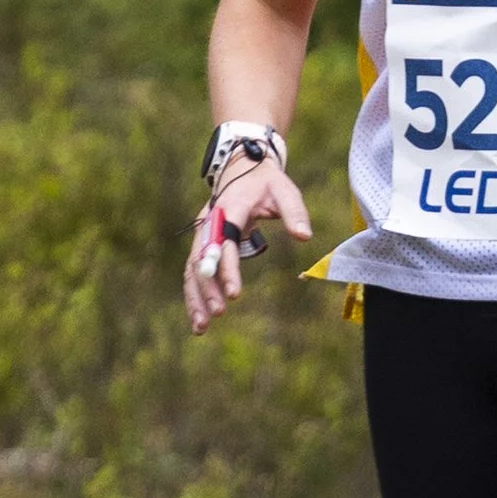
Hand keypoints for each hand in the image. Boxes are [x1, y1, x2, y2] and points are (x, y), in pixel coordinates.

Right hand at [183, 158, 313, 332]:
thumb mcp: (284, 190)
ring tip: (202, 328)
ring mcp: (202, 234)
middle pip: (202, 258)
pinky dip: (194, 295)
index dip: (227, 267)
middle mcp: (210, 222)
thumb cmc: (267, 184)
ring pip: (192, 269)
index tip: (234, 294)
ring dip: (195, 298)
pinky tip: (199, 320)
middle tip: (219, 313)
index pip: (224, 240)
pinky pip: (193, 272)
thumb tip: (304, 237)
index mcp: (230, 207)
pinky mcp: (202, 245)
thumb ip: (294, 212)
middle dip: (208, 288)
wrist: (241, 170)